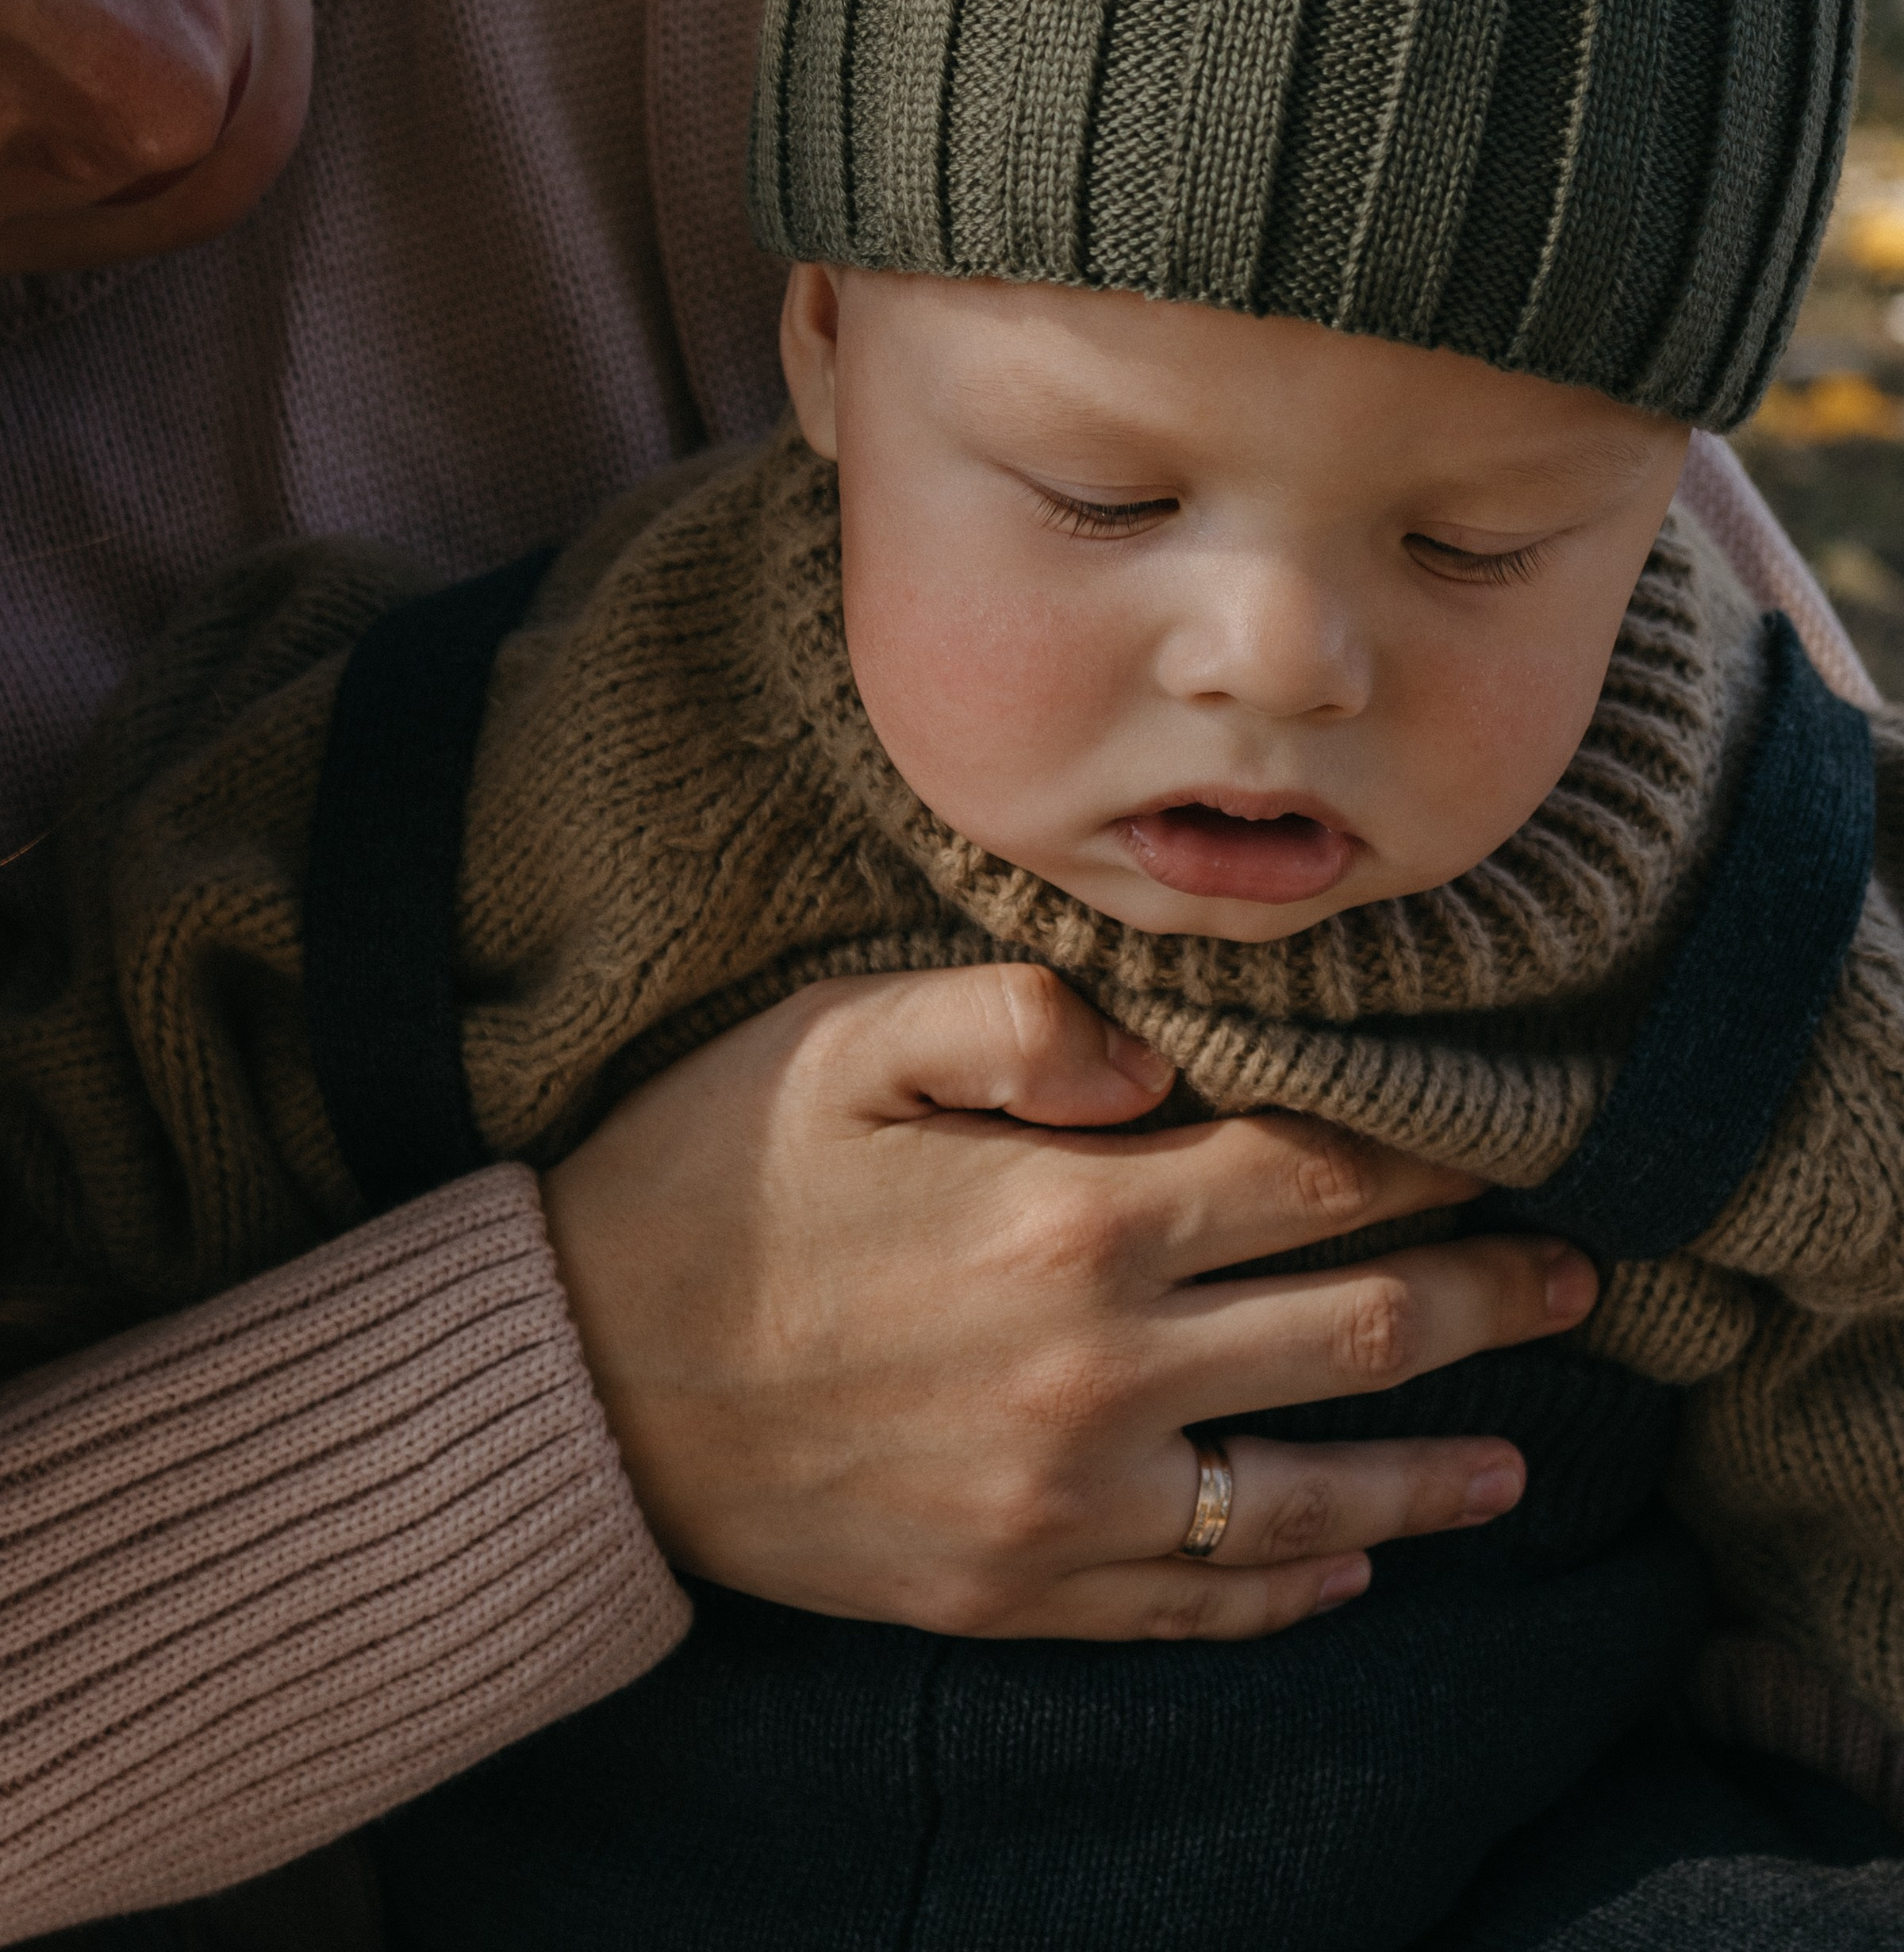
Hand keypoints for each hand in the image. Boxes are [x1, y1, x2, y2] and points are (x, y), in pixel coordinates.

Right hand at [540, 964, 1595, 1641]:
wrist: (574, 1385)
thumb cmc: (709, 1178)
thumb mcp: (843, 1039)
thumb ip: (1020, 1015)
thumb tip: (1164, 1049)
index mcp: (1072, 1217)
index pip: (1314, 1174)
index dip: (1429, 1151)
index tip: (1507, 1134)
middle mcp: (1099, 1373)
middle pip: (1352, 1330)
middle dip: (1483, 1300)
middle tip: (1577, 1283)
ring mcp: (1061, 1504)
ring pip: (1304, 1493)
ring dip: (1430, 1472)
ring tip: (1518, 1459)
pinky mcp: (1009, 1591)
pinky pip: (1193, 1605)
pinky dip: (1288, 1588)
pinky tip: (1344, 1571)